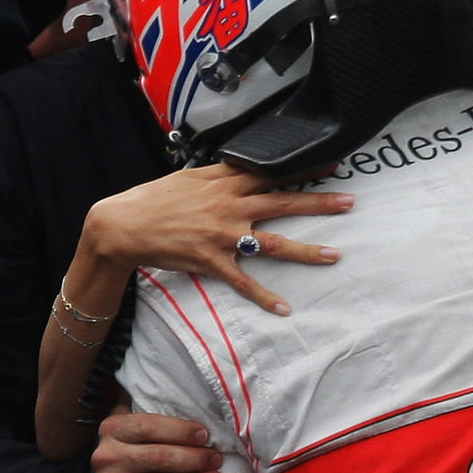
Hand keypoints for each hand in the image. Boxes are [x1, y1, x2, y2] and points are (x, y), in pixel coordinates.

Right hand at [86, 163, 353, 315]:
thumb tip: (241, 168)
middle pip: (283, 202)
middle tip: (349, 203)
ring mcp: (223, 234)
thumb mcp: (188, 178)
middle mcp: (229, 206)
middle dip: (319, 203)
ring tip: (334, 255)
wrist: (123, 225)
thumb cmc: (154, 199)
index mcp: (224, 183)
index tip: (332, 163)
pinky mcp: (213, 261)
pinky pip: (244, 282)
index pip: (271, 171)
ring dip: (307, 250)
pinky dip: (265, 297)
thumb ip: (219, 176)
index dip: (303, 167)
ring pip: (274, 243)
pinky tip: (285, 309)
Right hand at [92, 401, 224, 472]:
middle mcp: (106, 457)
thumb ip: (147, 404)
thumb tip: (180, 381)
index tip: (206, 436)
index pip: (149, 427)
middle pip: (159, 457)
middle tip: (216, 460)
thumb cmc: (133, 451)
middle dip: (194, 459)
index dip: (180, 431)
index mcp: (112, 429)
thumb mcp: (132, 425)